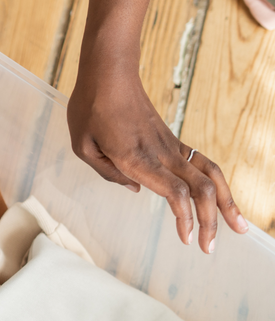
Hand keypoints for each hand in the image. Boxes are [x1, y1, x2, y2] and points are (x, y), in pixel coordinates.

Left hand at [67, 64, 248, 253]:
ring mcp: (169, 145)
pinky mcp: (171, 140)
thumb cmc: (90, 107)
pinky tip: (220, 199)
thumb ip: (108, 173)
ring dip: (225, 202)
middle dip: (211, 220)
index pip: (174, 191)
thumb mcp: (82, 145)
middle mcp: (160, 152)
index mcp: (136, 157)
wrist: (109, 72)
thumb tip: (137, 188)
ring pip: (209, 174)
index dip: (186, 217)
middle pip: (200, 188)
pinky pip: (201, 163)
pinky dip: (215, 184)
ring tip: (238, 227)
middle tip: (209, 249)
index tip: (187, 239)